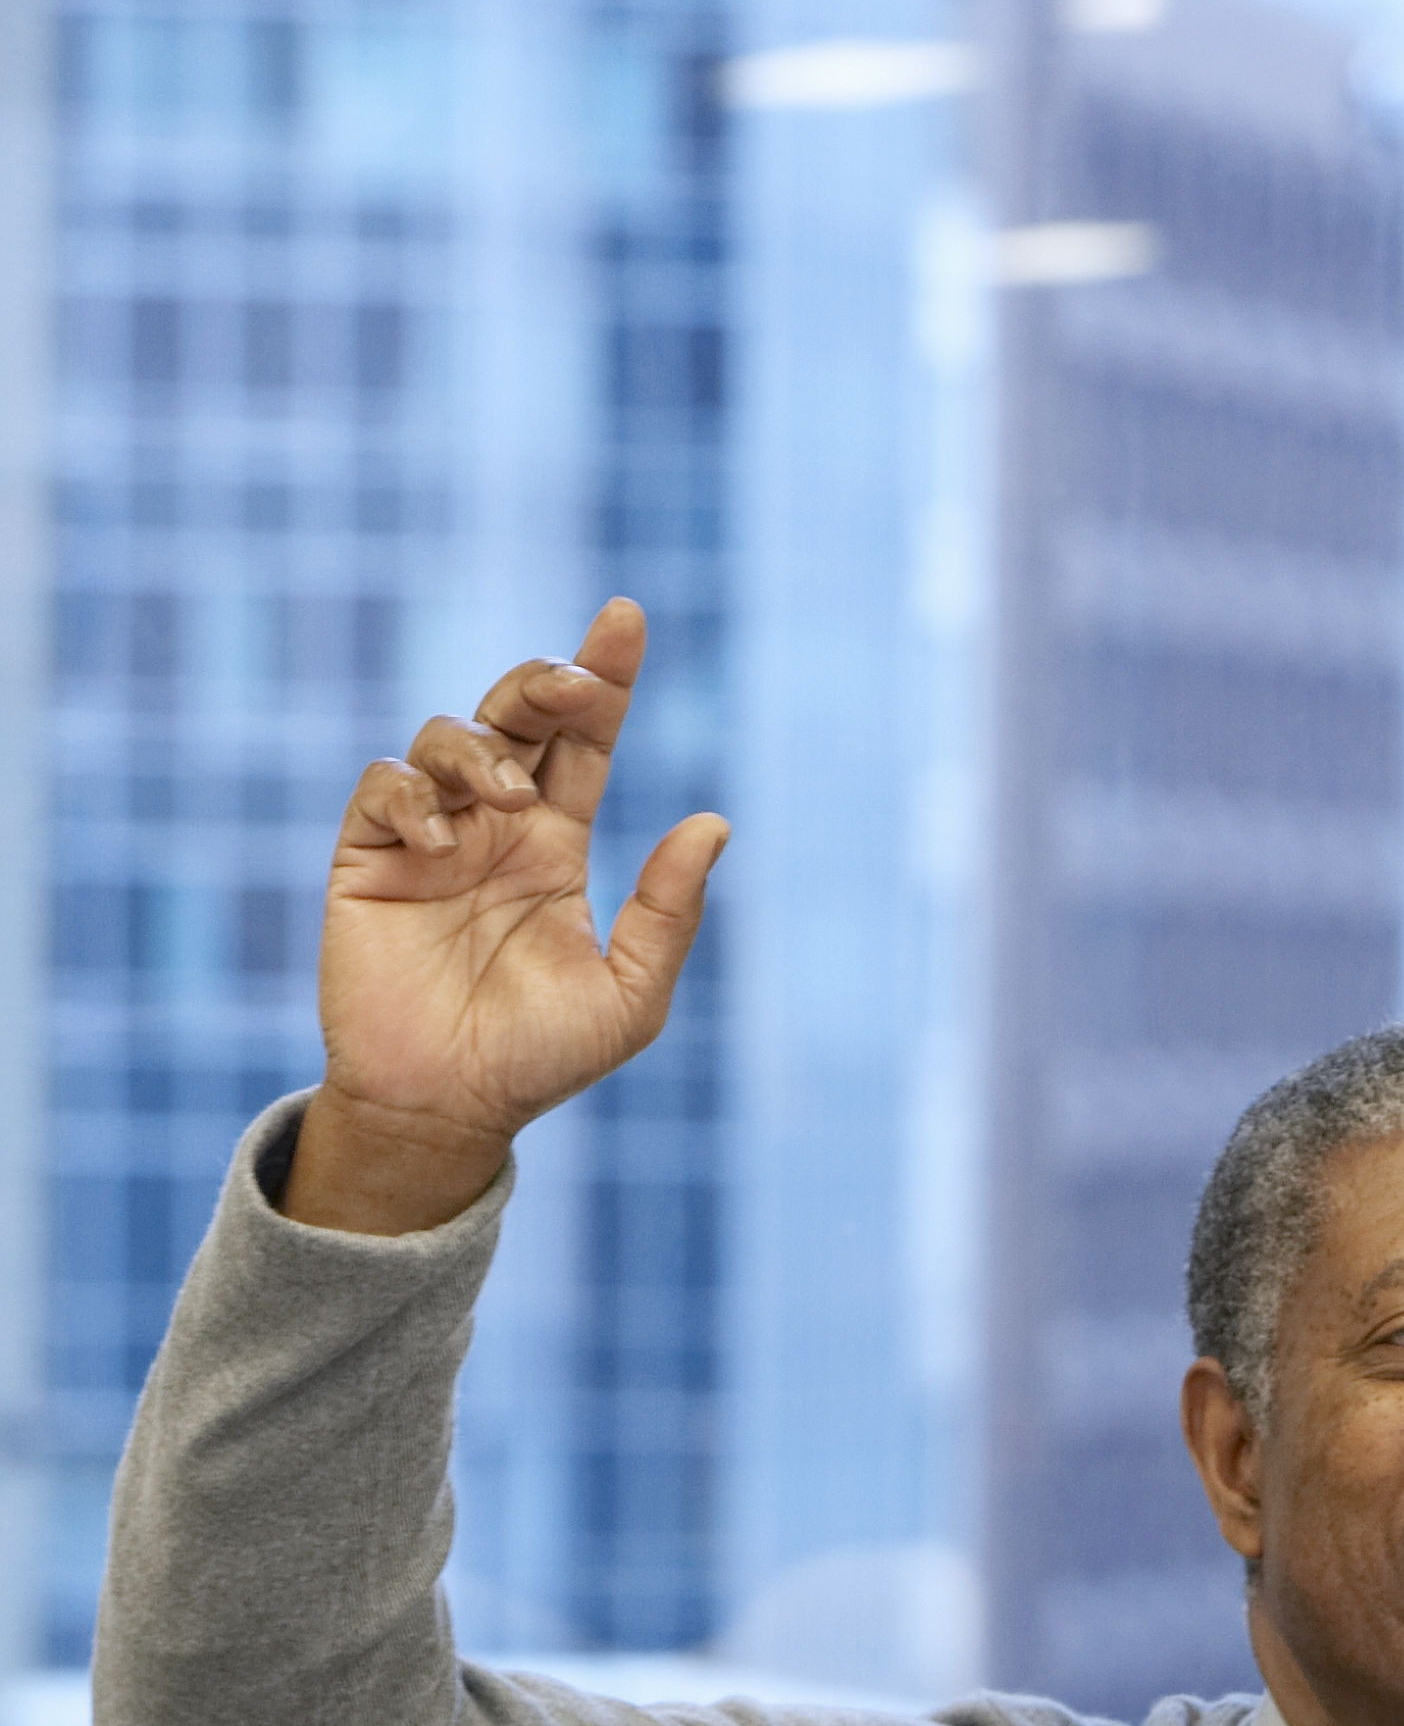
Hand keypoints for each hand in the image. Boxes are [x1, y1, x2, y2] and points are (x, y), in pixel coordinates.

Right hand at [291, 597, 728, 1234]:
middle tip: (575, 686)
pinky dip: (414, 796)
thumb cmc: (543, 1055)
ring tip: (511, 802)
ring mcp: (429, 837)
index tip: (626, 618)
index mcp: (556, 844)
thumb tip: (713, 822)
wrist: (449, 1106)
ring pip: (445, 737)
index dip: (604, 678)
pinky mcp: (367, 859)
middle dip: (543, 682)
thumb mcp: (631, 993)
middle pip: (514, 716)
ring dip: (481, 750)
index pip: (584, 742)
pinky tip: (445, 841)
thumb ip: (668, 912)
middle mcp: (494, 826)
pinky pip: (384, 791)